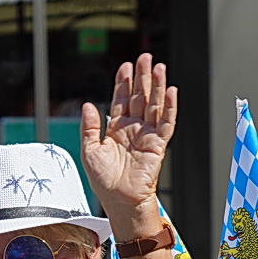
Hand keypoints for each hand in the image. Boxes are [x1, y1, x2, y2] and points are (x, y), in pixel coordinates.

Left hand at [80, 54, 176, 223]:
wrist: (119, 200)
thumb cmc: (104, 181)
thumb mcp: (89, 151)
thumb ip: (89, 127)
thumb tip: (87, 105)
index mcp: (116, 128)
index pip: (121, 99)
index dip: (123, 83)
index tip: (125, 66)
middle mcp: (133, 128)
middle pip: (140, 96)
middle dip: (142, 77)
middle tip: (145, 58)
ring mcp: (147, 134)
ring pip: (154, 104)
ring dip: (157, 86)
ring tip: (158, 67)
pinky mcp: (159, 144)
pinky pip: (166, 122)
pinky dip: (170, 107)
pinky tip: (170, 91)